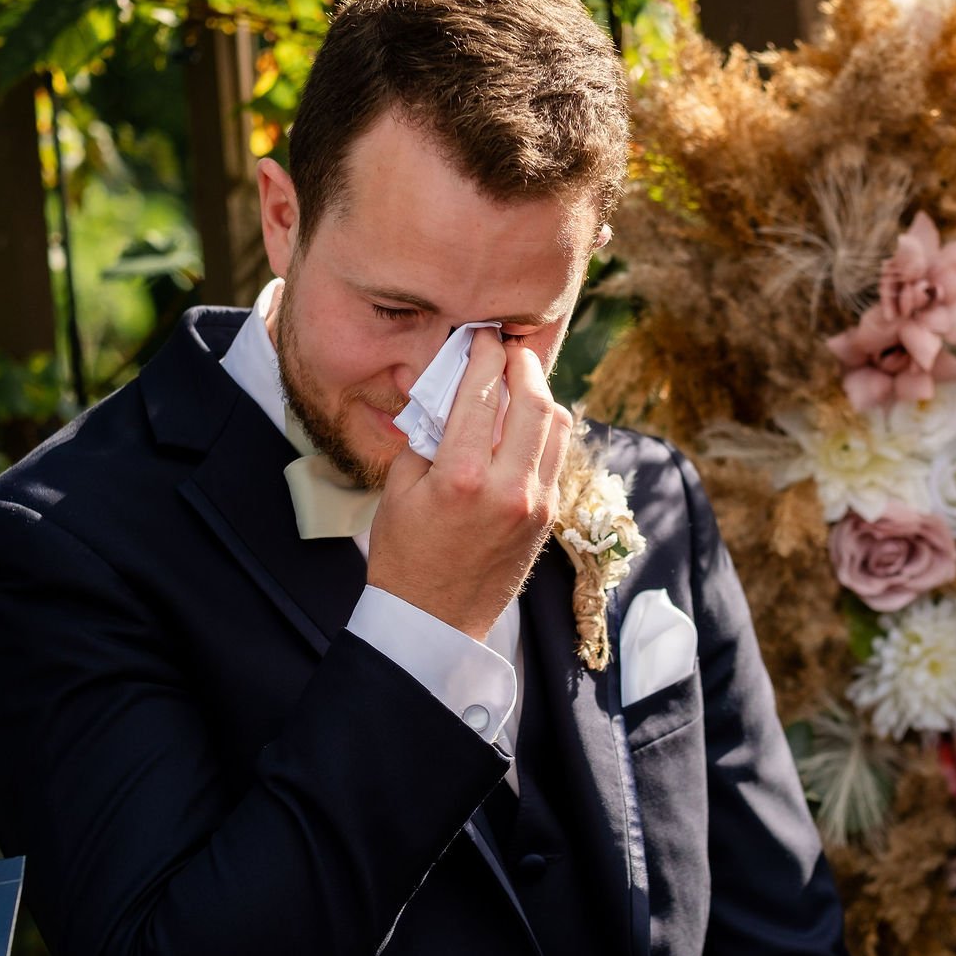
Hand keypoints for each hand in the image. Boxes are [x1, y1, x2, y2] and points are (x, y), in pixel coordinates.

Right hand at [368, 329, 568, 640]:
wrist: (434, 620)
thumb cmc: (404, 556)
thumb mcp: (398, 490)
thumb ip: (424, 434)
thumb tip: (443, 388)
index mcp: (461, 477)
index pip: (483, 392)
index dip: (484, 352)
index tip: (481, 334)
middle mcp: (508, 487)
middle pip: (534, 400)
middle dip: (523, 364)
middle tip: (508, 348)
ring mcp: (535, 503)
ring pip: (556, 425)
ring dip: (540, 394)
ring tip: (518, 382)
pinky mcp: (548, 517)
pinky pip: (556, 455)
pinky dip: (545, 429)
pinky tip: (524, 422)